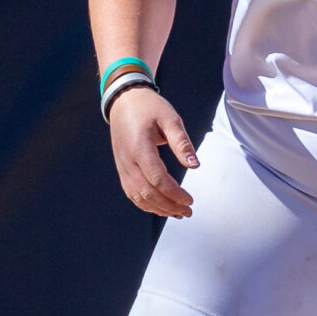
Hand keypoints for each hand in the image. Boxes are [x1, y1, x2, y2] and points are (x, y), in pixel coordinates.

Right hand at [109, 87, 199, 216]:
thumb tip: (195, 165)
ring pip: (138, 196)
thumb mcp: (170, 118)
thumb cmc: (149, 108)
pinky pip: (131, 193)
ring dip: (158, 209)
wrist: (124, 101)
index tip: (190, 200)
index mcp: (140, 148)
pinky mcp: (122, 169)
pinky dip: (146, 204)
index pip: (157, 178)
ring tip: (177, 214)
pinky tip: (161, 208)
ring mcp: (122, 166)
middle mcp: (128, 161)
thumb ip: (182, 142)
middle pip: (147, 192)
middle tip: (188, 212)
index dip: (174, 193)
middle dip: (169, 205)